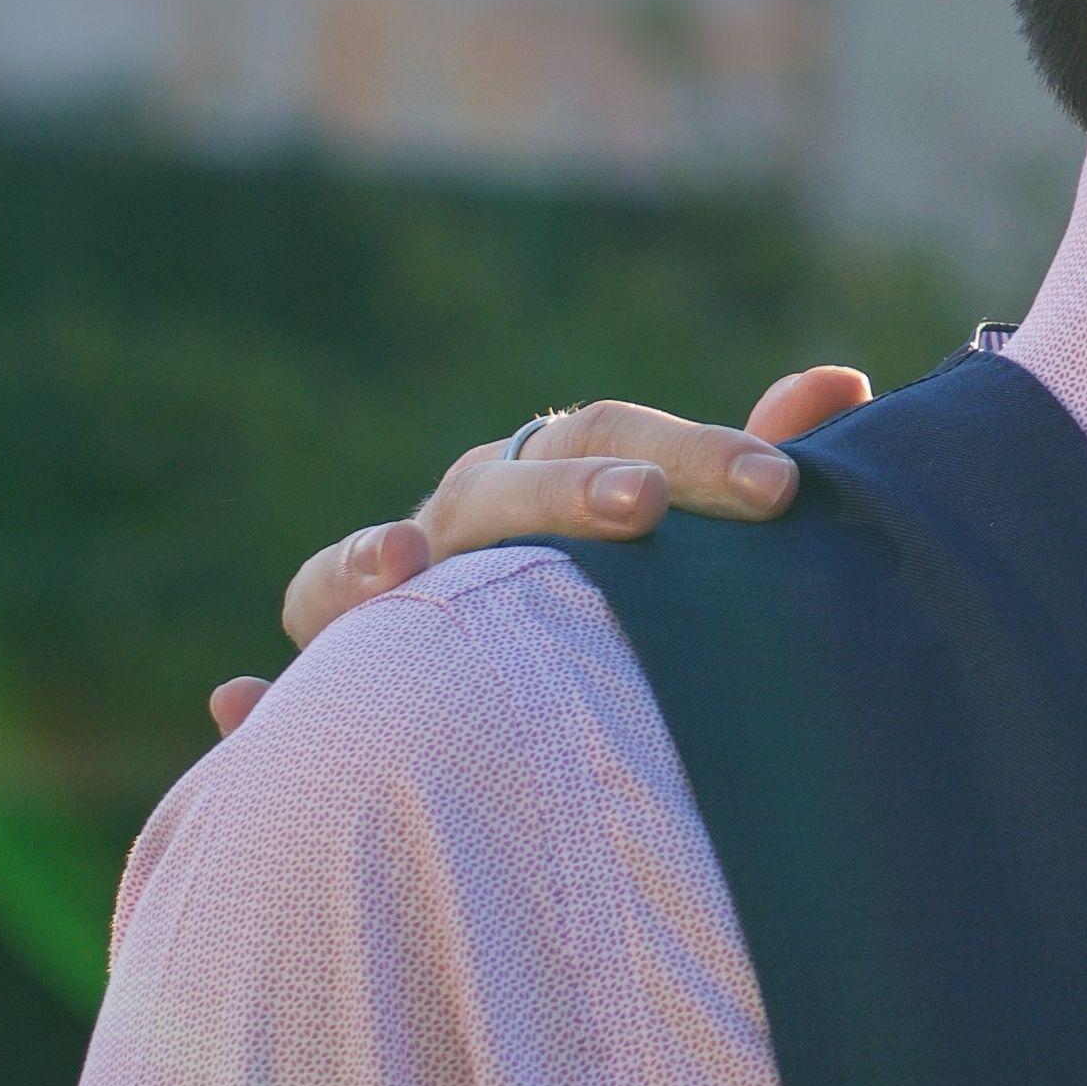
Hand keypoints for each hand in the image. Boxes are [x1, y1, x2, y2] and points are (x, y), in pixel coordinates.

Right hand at [198, 369, 877, 741]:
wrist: (525, 686)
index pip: (609, 435)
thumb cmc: (624, 592)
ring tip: (400, 565)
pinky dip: (259, 698)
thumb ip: (748, 459)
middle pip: (502, 488)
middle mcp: (457, 522)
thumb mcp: (686, 530)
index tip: (778, 489)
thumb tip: (846, 382)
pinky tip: (240, 703)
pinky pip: (279, 689)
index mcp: (546, 475)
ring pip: (342, 577)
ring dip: (360, 565)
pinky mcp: (325, 690)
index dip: (691, 451)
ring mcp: (381, 604)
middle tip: (643, 509)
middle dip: (570, 493)